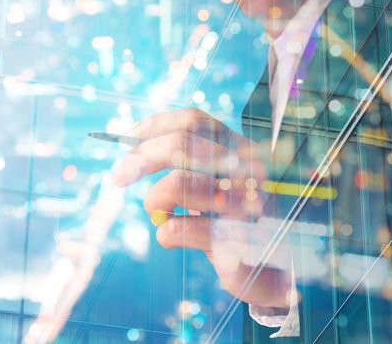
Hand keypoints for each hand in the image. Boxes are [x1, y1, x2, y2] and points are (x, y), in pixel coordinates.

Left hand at [112, 108, 291, 308]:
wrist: (273, 271)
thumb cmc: (235, 223)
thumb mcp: (218, 185)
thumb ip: (190, 163)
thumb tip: (135, 149)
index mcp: (240, 150)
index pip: (193, 120)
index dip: (154, 126)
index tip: (126, 139)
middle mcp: (247, 170)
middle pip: (180, 144)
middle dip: (140, 158)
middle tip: (118, 176)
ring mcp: (245, 204)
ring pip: (176, 184)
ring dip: (154, 201)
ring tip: (159, 215)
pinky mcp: (235, 241)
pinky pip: (179, 228)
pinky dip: (165, 233)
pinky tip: (173, 236)